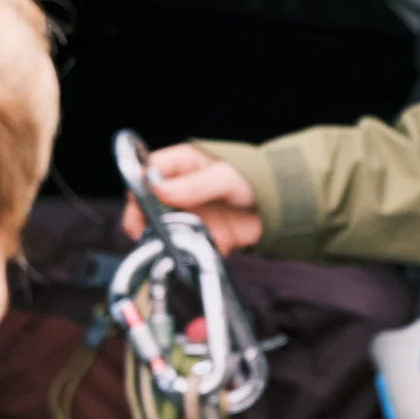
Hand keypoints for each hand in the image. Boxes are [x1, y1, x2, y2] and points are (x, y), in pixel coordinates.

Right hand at [119, 144, 262, 252]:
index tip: (138, 206)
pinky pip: (182, 245)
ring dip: (161, 238)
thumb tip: (159, 189)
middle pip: (146, 203)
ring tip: (167, 246)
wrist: (281, 207)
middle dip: (142, 219)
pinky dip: (182, 252)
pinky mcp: (198, 234)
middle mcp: (179, 189)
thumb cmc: (255, 179)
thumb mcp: (225, 177)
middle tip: (143, 234)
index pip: (146, 173)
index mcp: (182, 164)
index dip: (138, 188)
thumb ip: (194, 184)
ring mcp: (188, 212)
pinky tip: (188, 254)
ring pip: (160, 227)